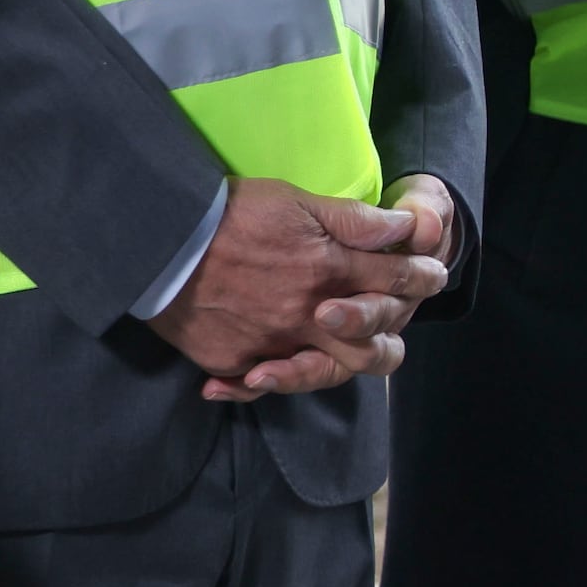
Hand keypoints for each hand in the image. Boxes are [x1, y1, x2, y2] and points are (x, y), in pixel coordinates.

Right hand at [146, 177, 446, 401]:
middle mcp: (309, 316)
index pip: (398, 282)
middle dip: (389, 337)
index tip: (429, 274)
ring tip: (331, 348)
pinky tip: (263, 376)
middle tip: (387, 321)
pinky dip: (263, 383)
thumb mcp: (295, 201)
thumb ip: (353, 220)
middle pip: (373, 349)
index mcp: (330, 272)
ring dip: (334, 365)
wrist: (156, 241)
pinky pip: (259, 385)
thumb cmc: (229, 213)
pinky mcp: (233, 361)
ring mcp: (272, 344)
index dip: (423, 277)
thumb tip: (404, 228)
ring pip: (324, 373)